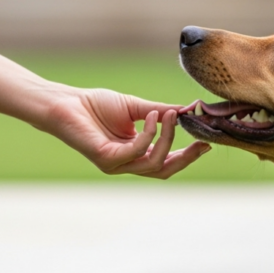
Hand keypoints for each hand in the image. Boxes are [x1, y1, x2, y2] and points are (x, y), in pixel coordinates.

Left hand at [41, 88, 210, 178]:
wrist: (67, 103)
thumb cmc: (96, 105)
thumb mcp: (137, 107)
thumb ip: (162, 111)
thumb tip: (188, 109)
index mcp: (135, 153)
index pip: (166, 162)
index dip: (187, 155)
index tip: (206, 140)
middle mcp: (127, 163)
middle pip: (164, 170)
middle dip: (186, 157)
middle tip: (201, 141)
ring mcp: (116, 164)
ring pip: (154, 162)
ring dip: (167, 138)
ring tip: (170, 115)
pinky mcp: (106, 159)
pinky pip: (136, 151)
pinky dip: (149, 134)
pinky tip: (152, 116)